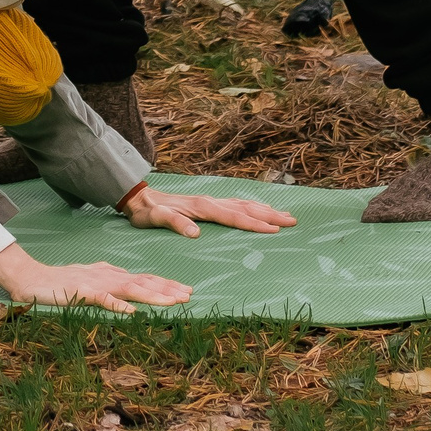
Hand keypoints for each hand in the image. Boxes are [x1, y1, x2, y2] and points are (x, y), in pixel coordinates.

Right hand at [0, 243, 189, 312]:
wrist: (30, 278)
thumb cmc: (59, 282)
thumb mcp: (89, 279)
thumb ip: (108, 281)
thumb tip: (127, 287)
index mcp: (110, 274)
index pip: (143, 278)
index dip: (165, 284)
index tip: (186, 291)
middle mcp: (107, 276)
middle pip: (143, 282)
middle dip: (168, 289)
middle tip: (190, 295)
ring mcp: (95, 284)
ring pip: (130, 289)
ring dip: (153, 296)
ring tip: (173, 302)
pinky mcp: (81, 292)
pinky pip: (102, 300)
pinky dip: (118, 305)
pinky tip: (132, 312)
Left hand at [119, 187, 296, 237]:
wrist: (138, 197)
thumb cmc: (147, 212)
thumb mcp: (156, 219)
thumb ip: (175, 223)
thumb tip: (195, 233)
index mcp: (202, 207)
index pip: (233, 217)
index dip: (254, 224)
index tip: (274, 230)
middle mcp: (210, 201)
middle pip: (245, 209)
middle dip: (269, 215)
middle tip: (292, 221)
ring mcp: (210, 201)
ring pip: (243, 205)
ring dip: (265, 210)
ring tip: (286, 215)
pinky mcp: (207, 203)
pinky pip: (236, 204)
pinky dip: (252, 207)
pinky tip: (260, 210)